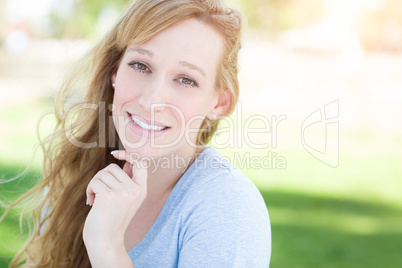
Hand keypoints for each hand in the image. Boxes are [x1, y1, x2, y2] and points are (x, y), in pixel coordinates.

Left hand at [83, 150, 147, 266]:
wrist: (106, 242)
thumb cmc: (112, 220)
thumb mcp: (127, 199)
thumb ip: (128, 181)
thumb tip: (124, 161)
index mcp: (142, 190)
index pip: (141, 162)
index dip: (128, 154)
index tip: (116, 154)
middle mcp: (135, 190)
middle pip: (113, 167)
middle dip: (101, 177)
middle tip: (98, 191)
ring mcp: (123, 192)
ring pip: (102, 174)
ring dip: (94, 184)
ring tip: (95, 198)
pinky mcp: (109, 196)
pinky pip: (95, 182)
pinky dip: (89, 190)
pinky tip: (91, 202)